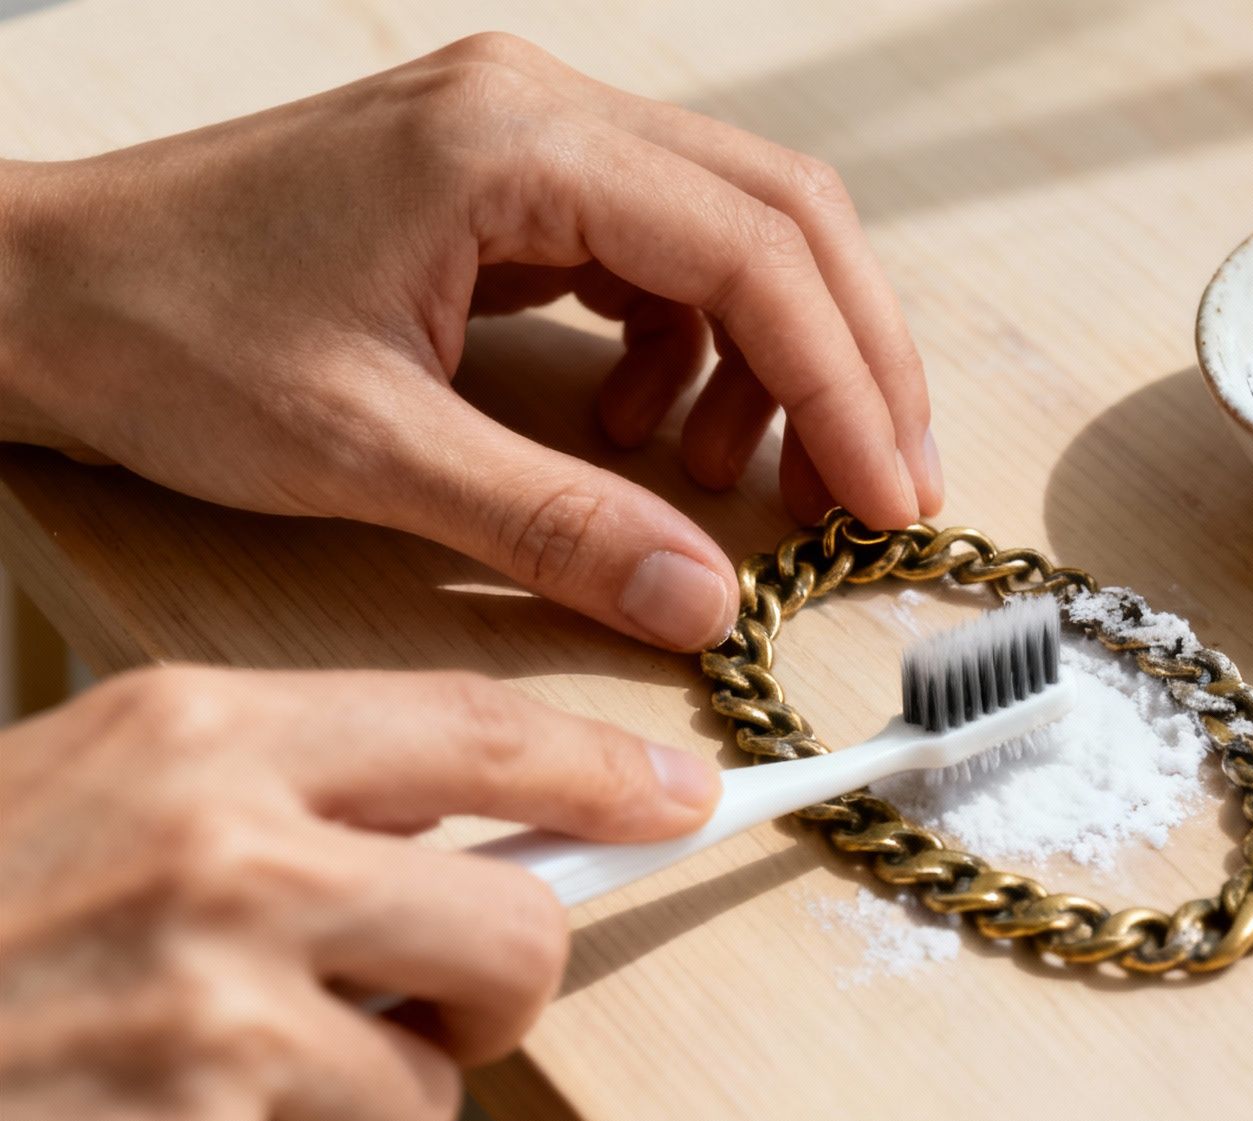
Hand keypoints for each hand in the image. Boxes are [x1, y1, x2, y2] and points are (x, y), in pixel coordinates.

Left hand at [0, 33, 941, 651]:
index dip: (846, 384)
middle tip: (883, 487)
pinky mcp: (514, 182)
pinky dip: (695, 348)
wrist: (37, 289)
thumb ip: (553, 522)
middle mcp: (543, 108)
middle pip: (783, 213)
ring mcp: (531, 136)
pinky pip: (663, 255)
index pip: (754, 250)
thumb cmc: (164, 339)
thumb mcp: (365, 451)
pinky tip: (645, 430)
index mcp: (514, 144)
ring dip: (778, 357)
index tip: (888, 497)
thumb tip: (706, 599)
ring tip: (739, 480)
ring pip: (739, 228)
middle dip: (853, 359)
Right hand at [0, 665, 721, 1120]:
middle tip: (411, 999)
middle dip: (491, 987)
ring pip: (427, 1089)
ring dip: (350, 1104)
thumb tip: (487, 830)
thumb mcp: (100, 790)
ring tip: (205, 1076)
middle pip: (516, 935)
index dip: (604, 766)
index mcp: (197, 735)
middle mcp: (222, 858)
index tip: (685, 793)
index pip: (476, 732)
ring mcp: (209, 1017)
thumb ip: (282, 795)